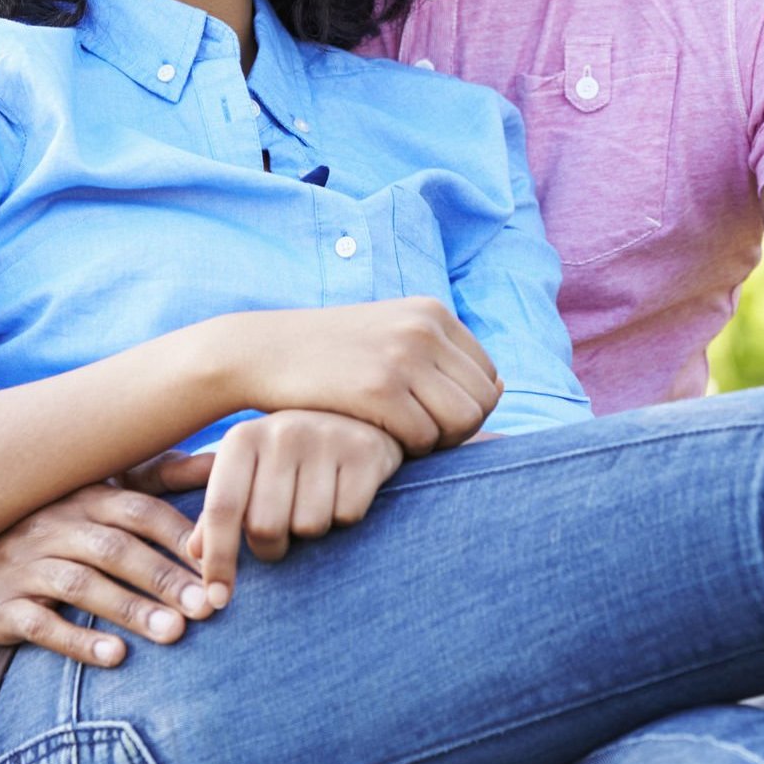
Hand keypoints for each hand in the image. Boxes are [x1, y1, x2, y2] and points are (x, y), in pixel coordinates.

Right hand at [0, 450, 216, 667]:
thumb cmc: (58, 522)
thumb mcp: (102, 493)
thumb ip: (161, 478)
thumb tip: (221, 461)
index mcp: (84, 496)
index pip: (139, 510)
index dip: (180, 536)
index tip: (220, 566)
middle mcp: (53, 526)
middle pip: (115, 549)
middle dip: (163, 578)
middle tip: (207, 608)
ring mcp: (22, 565)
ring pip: (80, 585)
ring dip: (129, 608)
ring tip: (174, 633)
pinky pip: (39, 623)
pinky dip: (78, 639)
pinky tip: (115, 655)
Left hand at [188, 410, 404, 607]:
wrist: (361, 413)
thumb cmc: (293, 453)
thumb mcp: (249, 471)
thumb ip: (219, 509)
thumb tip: (193, 552)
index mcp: (243, 437)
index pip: (222, 509)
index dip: (218, 559)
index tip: (218, 599)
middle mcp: (282, 431)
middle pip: (266, 527)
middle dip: (272, 546)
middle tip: (282, 532)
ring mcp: (327, 437)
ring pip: (310, 526)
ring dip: (313, 530)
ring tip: (317, 500)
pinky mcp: (366, 451)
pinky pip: (348, 516)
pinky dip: (345, 516)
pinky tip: (346, 489)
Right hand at [216, 298, 501, 454]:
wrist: (262, 350)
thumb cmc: (331, 355)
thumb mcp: (390, 336)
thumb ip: (441, 357)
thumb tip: (501, 387)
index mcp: (432, 313)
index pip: (487, 376)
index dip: (468, 408)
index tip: (433, 421)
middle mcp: (424, 328)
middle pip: (483, 401)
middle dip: (460, 430)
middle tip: (422, 440)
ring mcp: (403, 356)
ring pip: (462, 421)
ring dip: (438, 442)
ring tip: (404, 440)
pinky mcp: (378, 388)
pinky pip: (424, 437)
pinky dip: (409, 450)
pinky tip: (381, 441)